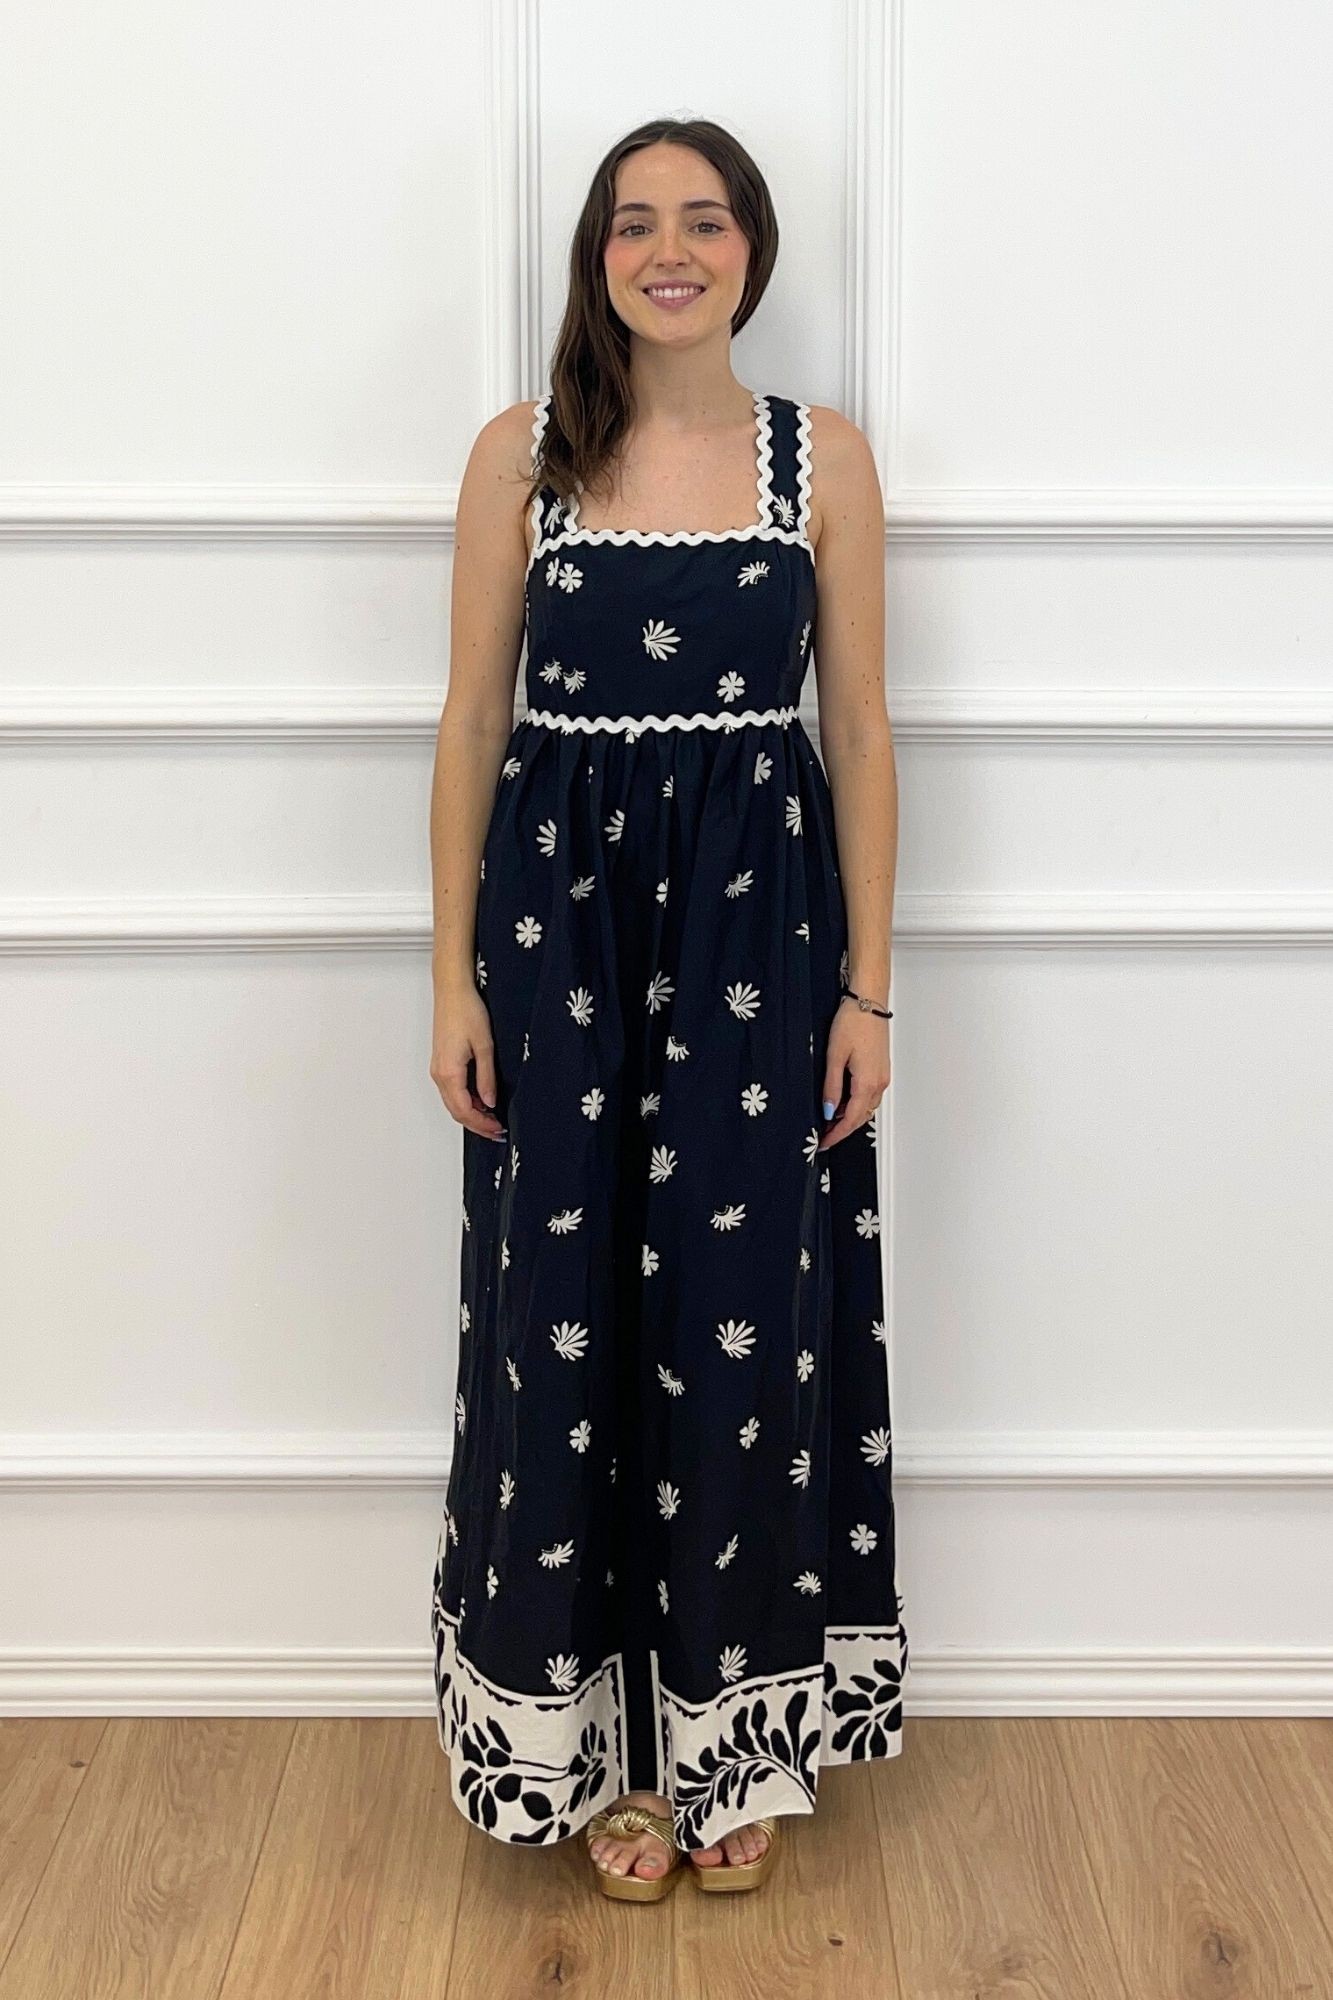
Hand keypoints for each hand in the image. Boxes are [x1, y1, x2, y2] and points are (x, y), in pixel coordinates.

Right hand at [431, 984, 507, 1139]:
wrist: (452, 991)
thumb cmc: (466, 1011)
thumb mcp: (485, 1046)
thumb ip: (486, 1077)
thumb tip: (490, 1102)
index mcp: (449, 1072)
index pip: (464, 1111)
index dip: (482, 1124)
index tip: (498, 1129)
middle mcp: (439, 1074)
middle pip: (456, 1111)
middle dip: (477, 1124)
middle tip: (497, 1131)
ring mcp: (438, 1068)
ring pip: (453, 1102)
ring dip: (471, 1114)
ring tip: (492, 1118)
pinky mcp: (441, 1062)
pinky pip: (451, 1090)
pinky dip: (466, 1101)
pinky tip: (481, 1100)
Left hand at [817, 996, 889, 1148]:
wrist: (868, 1002)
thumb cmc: (853, 1023)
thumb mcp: (835, 1056)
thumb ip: (832, 1087)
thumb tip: (829, 1111)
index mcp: (867, 1083)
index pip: (851, 1120)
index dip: (836, 1135)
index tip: (824, 1144)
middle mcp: (879, 1083)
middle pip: (861, 1117)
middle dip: (842, 1129)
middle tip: (823, 1135)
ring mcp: (882, 1076)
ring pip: (866, 1107)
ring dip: (849, 1117)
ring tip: (829, 1120)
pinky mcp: (881, 1069)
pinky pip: (869, 1095)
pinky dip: (856, 1104)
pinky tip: (842, 1101)